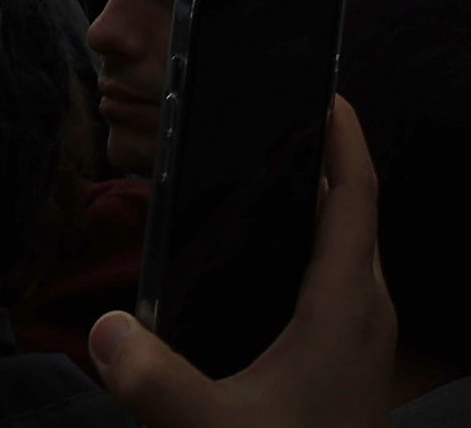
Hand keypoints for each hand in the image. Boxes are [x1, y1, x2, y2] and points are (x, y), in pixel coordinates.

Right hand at [87, 98, 399, 424]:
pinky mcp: (350, 378)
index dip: (345, 135)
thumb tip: (102, 329)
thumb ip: (153, 382)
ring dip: (315, 223)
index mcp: (348, 305)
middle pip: (354, 219)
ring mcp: (364, 349)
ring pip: (347, 261)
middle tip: (272, 132)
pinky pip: (337, 298)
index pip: (358, 193)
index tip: (325, 88)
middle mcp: (368, 316)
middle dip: (321, 169)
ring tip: (260, 194)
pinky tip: (255, 287)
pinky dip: (306, 270)